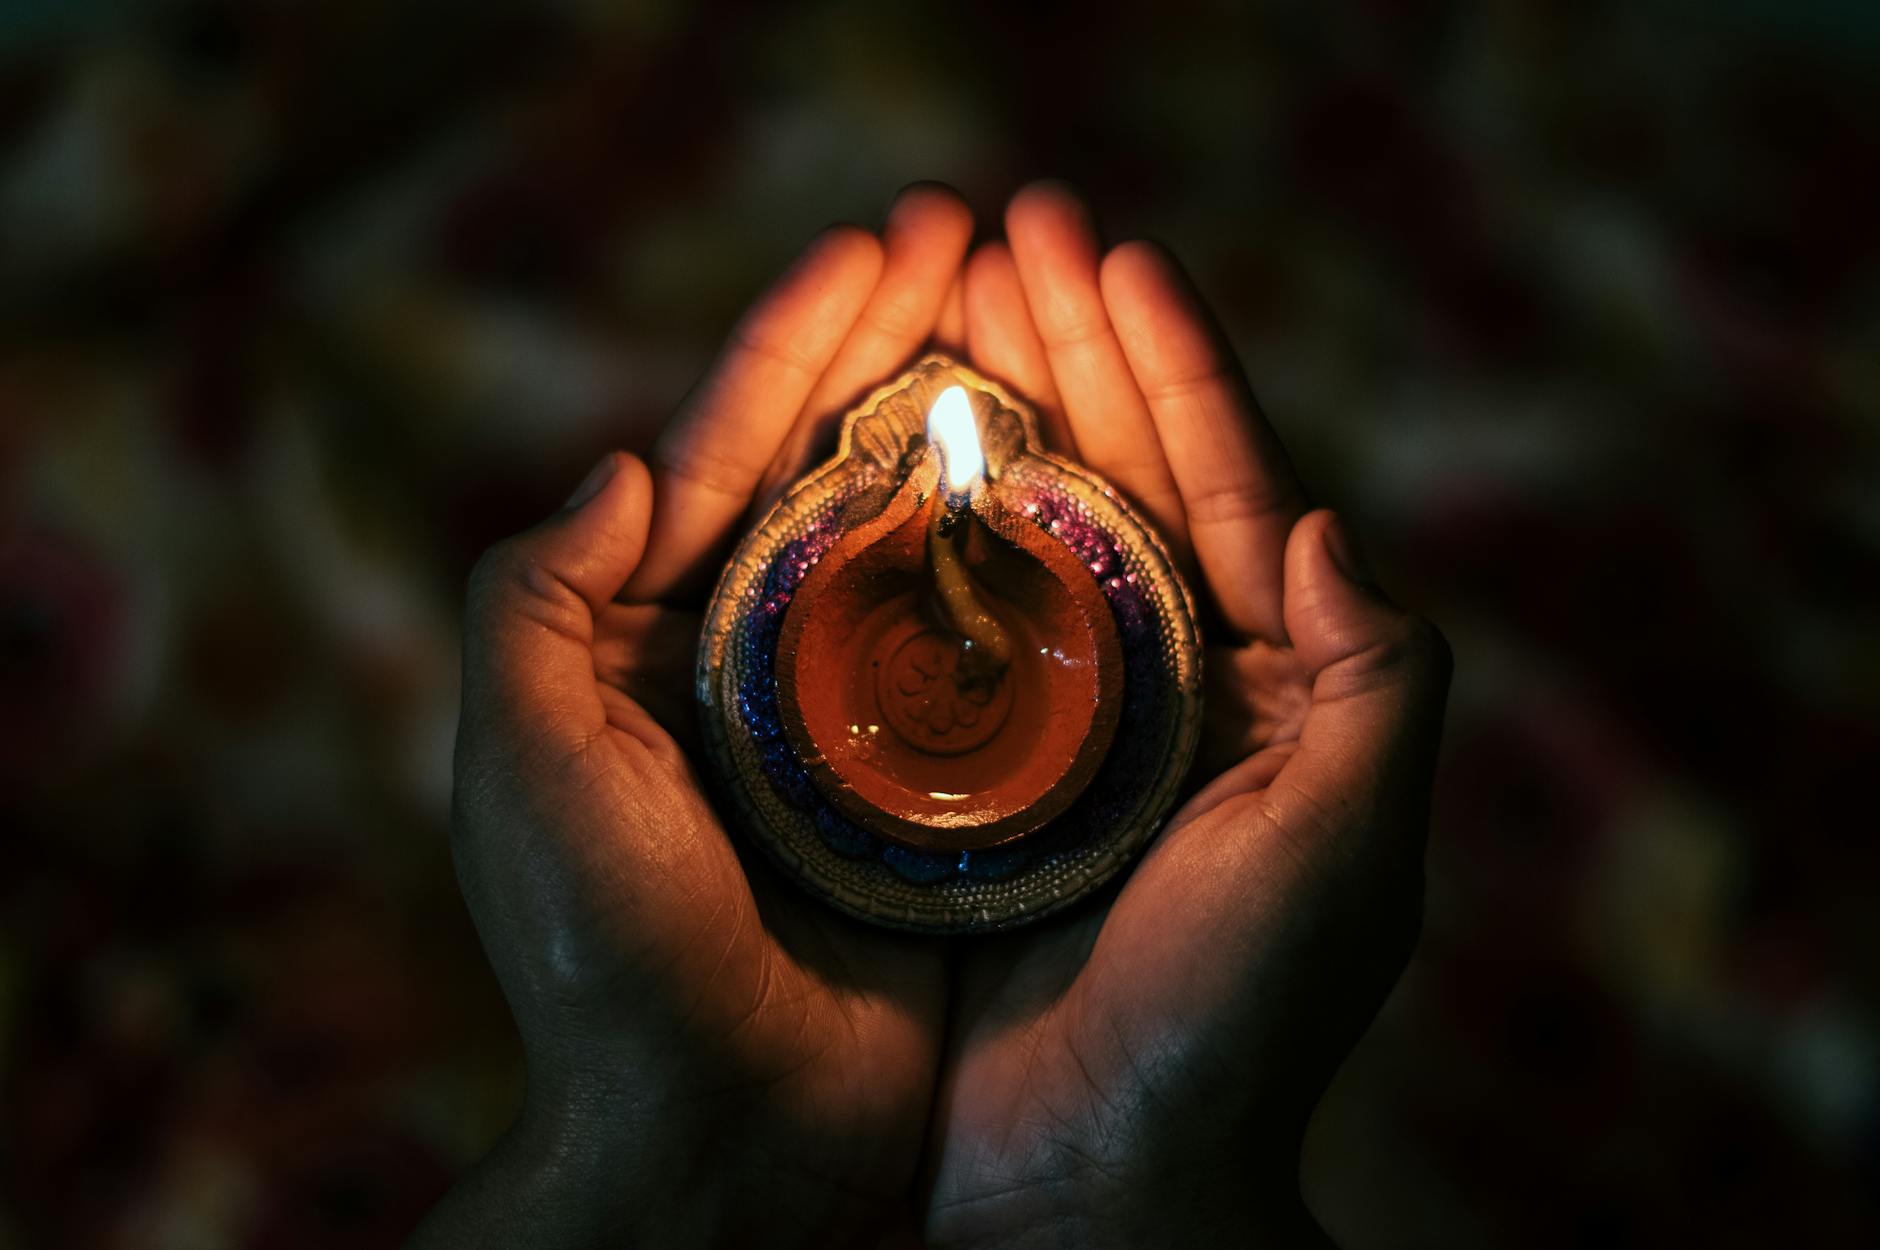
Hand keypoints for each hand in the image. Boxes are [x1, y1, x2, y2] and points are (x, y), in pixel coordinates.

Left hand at [410, 186, 974, 1249]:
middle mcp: (755, 662)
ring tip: (1039, 319)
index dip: (800, 338)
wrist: (726, 1142)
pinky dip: (1030, 556)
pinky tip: (1085, 481)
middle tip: (978, 237)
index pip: (728, 451)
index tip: (880, 245)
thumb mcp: (522, 771)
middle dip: (897, 343)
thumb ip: (531, 607)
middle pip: (834, 466)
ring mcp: (856, 719)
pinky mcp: (943, 785)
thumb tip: (625, 461)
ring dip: (974, 421)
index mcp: (649, 640)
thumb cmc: (608, 967)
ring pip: (923, 534)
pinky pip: (994, 644)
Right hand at [921, 183, 1451, 1247]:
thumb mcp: (1349, 858)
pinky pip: (926, 625)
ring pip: (1017, 530)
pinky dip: (901, 531)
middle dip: (1065, 348)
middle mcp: (1161, 688)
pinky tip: (858, 452)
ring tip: (931, 298)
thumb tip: (1331, 524)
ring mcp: (1053, 725)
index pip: (1226, 485)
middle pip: (1114, 479)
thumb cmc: (1233, 1033)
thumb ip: (1379, 688)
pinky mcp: (958, 773)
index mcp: (1264, 686)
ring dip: (983, 407)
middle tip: (998, 231)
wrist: (1094, 1184)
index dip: (1169, 361)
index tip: (1103, 251)